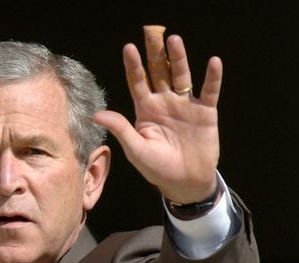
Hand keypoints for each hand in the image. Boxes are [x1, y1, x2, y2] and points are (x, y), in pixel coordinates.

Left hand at [93, 26, 221, 203]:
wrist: (183, 181)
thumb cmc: (156, 167)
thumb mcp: (135, 149)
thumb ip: (120, 128)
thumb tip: (96, 113)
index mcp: (145, 110)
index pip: (137, 82)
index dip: (133, 66)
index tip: (128, 48)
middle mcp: (164, 103)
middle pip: (159, 72)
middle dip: (155, 53)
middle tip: (152, 32)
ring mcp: (185, 105)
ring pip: (181, 76)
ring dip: (179, 58)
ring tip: (174, 40)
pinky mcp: (205, 112)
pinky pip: (209, 91)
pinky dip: (212, 77)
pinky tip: (213, 62)